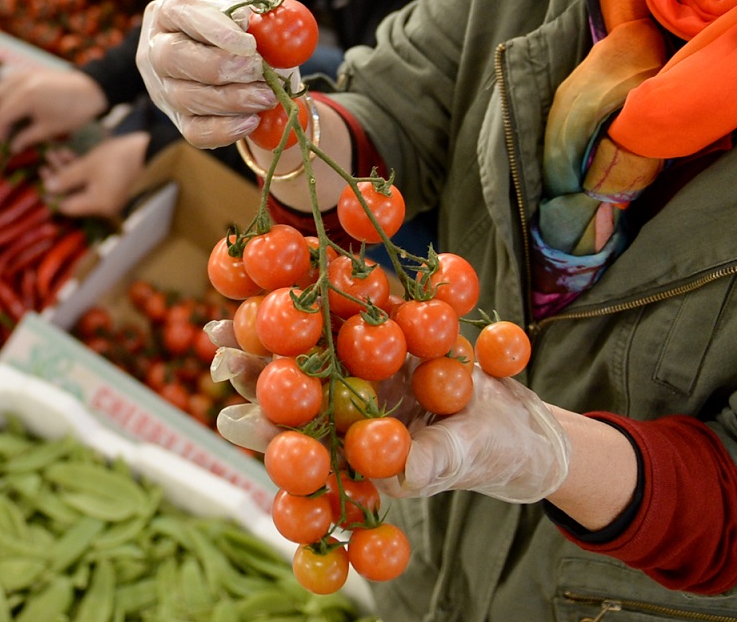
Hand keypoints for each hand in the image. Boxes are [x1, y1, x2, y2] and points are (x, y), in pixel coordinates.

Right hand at [0, 65, 107, 149]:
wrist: (92, 90)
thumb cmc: (73, 112)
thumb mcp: (49, 129)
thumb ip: (27, 138)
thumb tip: (13, 148)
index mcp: (26, 98)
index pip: (2, 116)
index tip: (3, 142)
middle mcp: (22, 83)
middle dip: (1, 119)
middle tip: (9, 133)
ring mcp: (26, 74)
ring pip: (1, 86)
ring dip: (3, 101)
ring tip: (14, 116)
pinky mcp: (32, 70)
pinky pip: (11, 77)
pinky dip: (10, 88)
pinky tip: (19, 101)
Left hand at [41, 132, 148, 216]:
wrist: (152, 149)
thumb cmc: (118, 158)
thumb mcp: (88, 165)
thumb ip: (66, 178)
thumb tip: (47, 188)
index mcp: (97, 205)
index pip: (67, 206)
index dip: (51, 195)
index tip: (38, 183)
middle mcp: (103, 204)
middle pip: (73, 195)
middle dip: (57, 179)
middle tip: (43, 166)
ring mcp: (110, 193)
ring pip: (81, 184)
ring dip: (66, 170)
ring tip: (53, 153)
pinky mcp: (115, 182)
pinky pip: (92, 179)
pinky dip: (80, 169)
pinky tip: (68, 153)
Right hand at [134, 0, 279, 147]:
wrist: (236, 66)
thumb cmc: (236, 32)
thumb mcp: (243, 15)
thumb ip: (248, 17)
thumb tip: (247, 24)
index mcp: (167, 12)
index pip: (179, 12)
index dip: (214, 29)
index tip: (249, 43)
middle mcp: (155, 48)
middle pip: (171, 58)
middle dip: (219, 66)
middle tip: (258, 70)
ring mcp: (161, 87)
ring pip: (184, 97)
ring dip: (231, 99)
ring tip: (266, 96)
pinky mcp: (175, 119)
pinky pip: (193, 131)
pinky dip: (225, 129)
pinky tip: (252, 121)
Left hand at [205, 321, 569, 507]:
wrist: (521, 425)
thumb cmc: (493, 453)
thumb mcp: (467, 457)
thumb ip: (432, 464)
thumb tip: (398, 473)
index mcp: (351, 451)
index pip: (299, 445)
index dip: (265, 433)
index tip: (232, 419)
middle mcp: (346, 411)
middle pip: (291, 391)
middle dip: (252, 369)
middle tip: (215, 342)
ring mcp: (362, 373)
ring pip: (312, 347)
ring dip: (276, 323)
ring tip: (235, 299)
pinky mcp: (383, 337)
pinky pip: (353, 311)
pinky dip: (327, 287)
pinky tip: (299, 262)